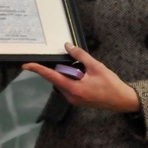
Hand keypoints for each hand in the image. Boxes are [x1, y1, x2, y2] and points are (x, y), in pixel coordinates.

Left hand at [22, 42, 139, 112]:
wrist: (121, 101)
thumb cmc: (110, 84)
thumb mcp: (96, 66)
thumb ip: (80, 56)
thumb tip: (67, 46)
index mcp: (74, 88)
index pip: (51, 77)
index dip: (38, 70)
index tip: (26, 65)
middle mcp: (70, 96)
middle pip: (57, 79)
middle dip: (61, 69)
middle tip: (77, 65)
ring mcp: (73, 99)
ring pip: (63, 82)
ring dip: (68, 74)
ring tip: (86, 72)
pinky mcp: (77, 100)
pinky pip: (68, 86)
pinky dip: (72, 79)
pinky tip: (85, 76)